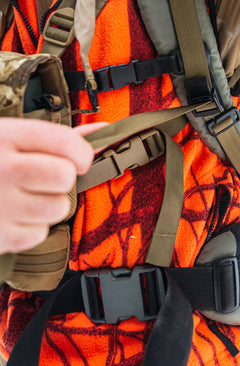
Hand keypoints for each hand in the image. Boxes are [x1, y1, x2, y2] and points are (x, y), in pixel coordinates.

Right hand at [0, 119, 101, 253]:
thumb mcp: (9, 137)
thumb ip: (57, 137)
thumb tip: (103, 131)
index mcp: (5, 137)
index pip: (66, 142)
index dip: (81, 152)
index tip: (77, 158)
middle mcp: (2, 169)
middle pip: (65, 177)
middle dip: (62, 179)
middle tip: (43, 178)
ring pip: (58, 208)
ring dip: (48, 205)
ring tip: (21, 197)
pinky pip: (40, 234)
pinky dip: (31, 228)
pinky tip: (10, 215)